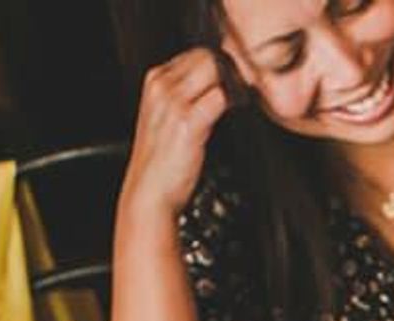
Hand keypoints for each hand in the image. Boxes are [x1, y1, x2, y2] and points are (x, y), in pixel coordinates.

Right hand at [120, 48, 234, 220]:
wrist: (149, 192)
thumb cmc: (161, 162)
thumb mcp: (167, 118)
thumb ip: (186, 96)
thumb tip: (216, 85)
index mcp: (155, 81)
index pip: (195, 54)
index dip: (219, 64)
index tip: (233, 78)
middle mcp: (161, 86)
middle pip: (206, 57)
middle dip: (229, 70)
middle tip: (243, 87)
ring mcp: (173, 102)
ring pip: (215, 70)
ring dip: (234, 82)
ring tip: (242, 98)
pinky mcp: (188, 122)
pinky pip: (220, 96)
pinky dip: (235, 100)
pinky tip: (239, 109)